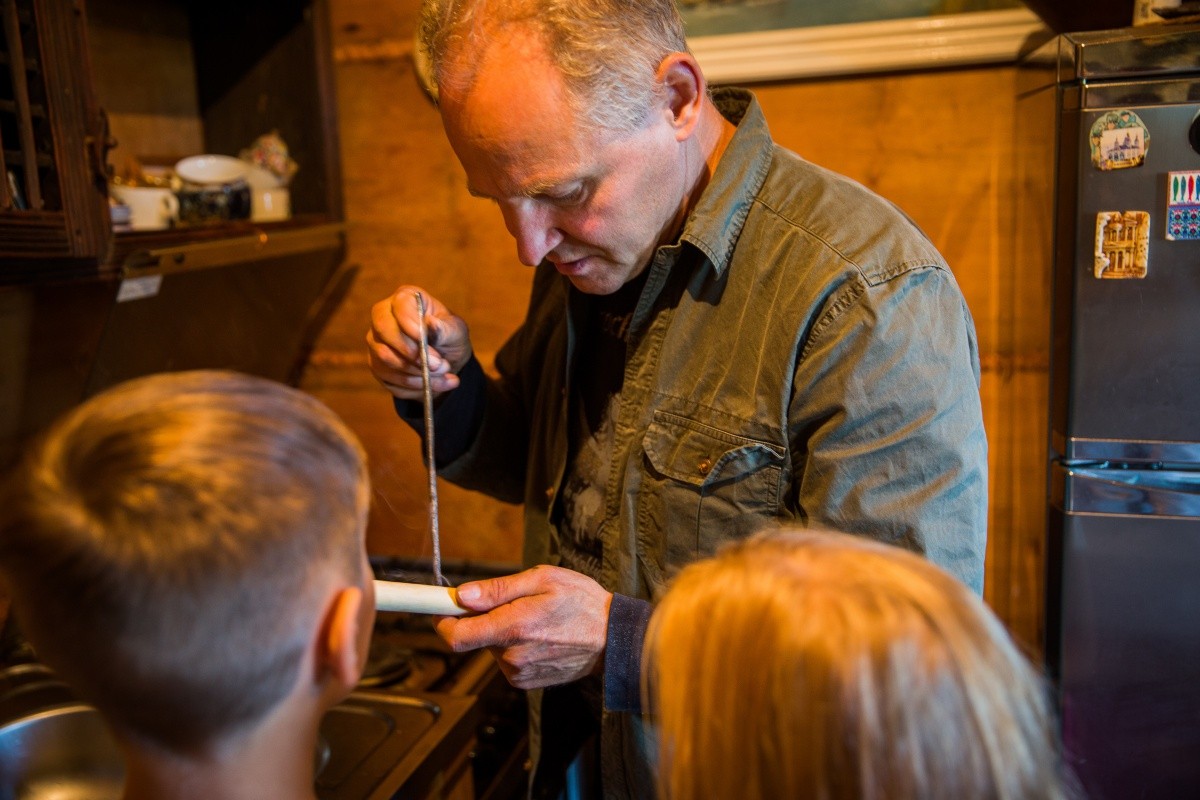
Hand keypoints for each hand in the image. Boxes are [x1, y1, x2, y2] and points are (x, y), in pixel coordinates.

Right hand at [366, 285, 472, 399]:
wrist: (444, 361)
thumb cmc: (449, 337)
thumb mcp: (456, 331)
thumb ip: (445, 329)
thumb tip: (431, 324)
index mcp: (405, 299)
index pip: (399, 306)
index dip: (409, 323)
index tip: (424, 339)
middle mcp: (384, 317)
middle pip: (384, 331)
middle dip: (412, 352)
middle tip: (438, 364)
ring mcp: (376, 341)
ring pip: (385, 357)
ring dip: (416, 371)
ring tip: (442, 373)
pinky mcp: (376, 364)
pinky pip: (388, 377)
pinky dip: (413, 385)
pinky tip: (433, 384)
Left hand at [435, 566, 612, 689]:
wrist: (613, 640)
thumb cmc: (581, 602)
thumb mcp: (543, 580)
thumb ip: (498, 589)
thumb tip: (462, 595)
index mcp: (513, 628)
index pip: (457, 636)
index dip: (441, 621)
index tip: (439, 607)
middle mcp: (512, 656)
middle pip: (476, 636)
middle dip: (486, 618)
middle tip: (516, 602)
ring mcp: (518, 672)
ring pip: (493, 646)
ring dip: (504, 632)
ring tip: (537, 620)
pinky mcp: (525, 682)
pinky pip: (507, 659)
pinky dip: (515, 646)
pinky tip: (541, 638)